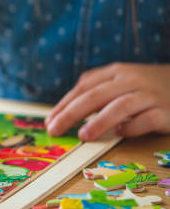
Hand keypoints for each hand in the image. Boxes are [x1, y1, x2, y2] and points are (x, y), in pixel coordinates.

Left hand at [46, 63, 169, 139]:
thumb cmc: (147, 89)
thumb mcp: (122, 82)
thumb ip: (98, 93)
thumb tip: (66, 114)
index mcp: (116, 72)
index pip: (83, 87)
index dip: (64, 104)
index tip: (49, 121)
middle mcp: (131, 80)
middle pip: (95, 95)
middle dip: (71, 114)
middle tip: (55, 129)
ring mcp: (150, 95)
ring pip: (120, 106)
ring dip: (99, 121)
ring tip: (83, 136)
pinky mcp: (166, 111)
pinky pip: (146, 120)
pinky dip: (131, 127)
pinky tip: (121, 133)